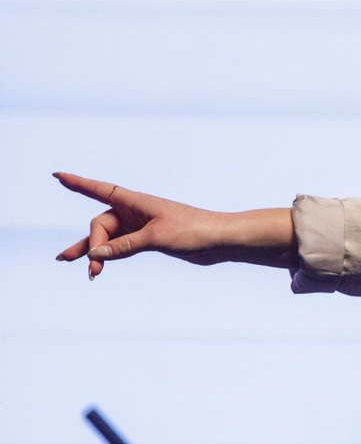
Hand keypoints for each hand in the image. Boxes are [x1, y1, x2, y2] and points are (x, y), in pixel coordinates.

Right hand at [53, 173, 294, 278]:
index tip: (57, 175)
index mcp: (136, 202)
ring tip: (69, 263)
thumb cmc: (193, 231)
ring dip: (93, 252)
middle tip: (94, 268)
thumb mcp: (156, 238)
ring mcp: (140, 226)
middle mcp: (135, 212)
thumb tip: (95, 252)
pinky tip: (96, 268)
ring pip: (107, 238)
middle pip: (101, 224)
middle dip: (93, 244)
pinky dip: (108, 256)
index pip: (100, 189)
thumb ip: (124, 245)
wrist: (221, 240)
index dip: (77, 183)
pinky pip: (119, 247)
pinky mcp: (147, 240)